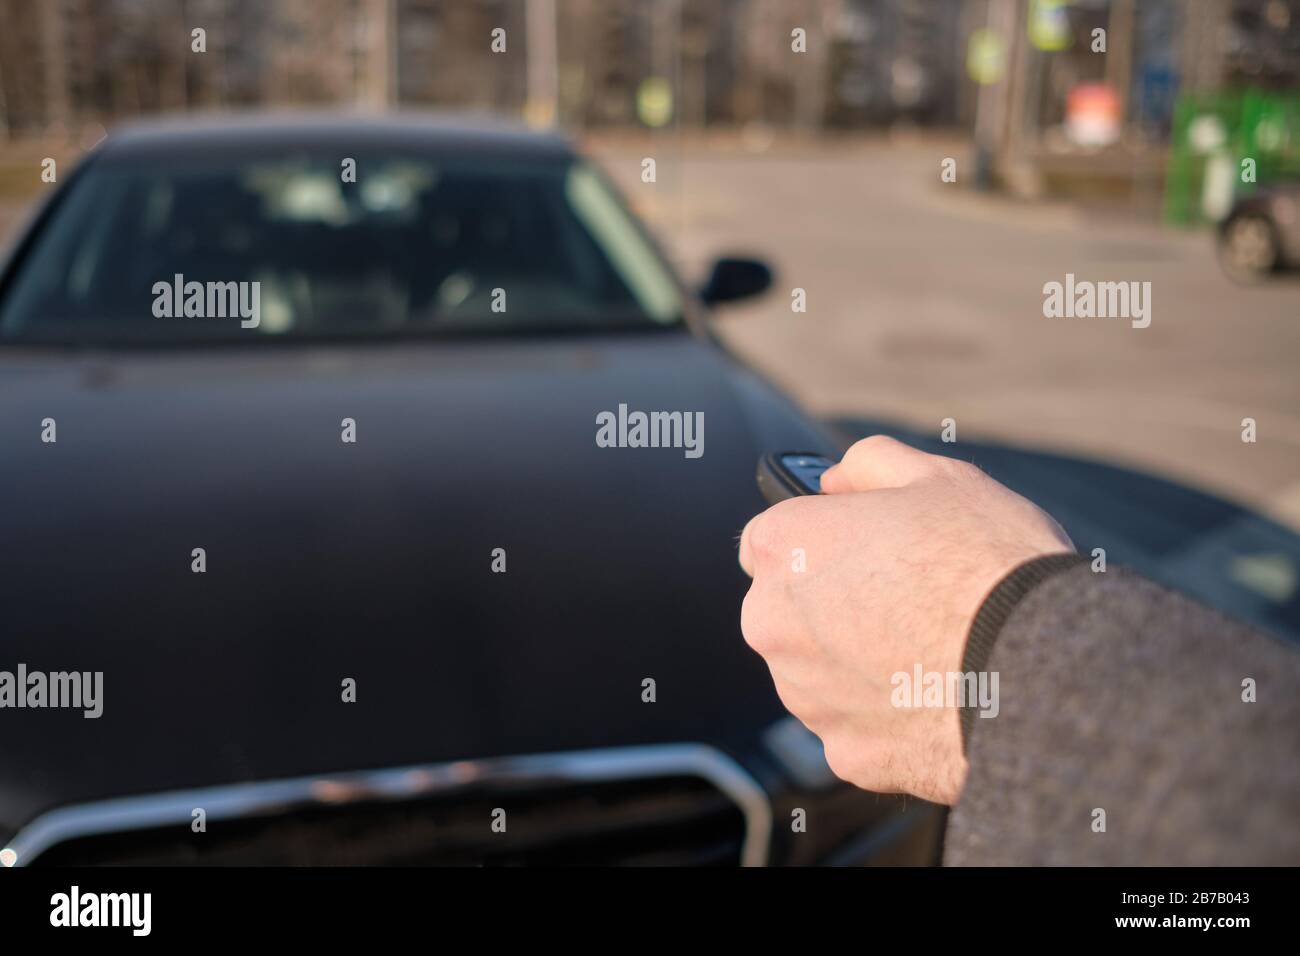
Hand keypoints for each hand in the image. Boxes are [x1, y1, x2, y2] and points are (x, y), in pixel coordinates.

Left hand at [738, 435, 1073, 804]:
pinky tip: (935, 696)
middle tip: (909, 599)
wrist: (1040, 669)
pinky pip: (857, 726)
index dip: (819, 539)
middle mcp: (774, 623)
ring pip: (819, 672)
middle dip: (834, 604)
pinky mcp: (844, 750)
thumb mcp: (937, 477)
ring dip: (856, 662)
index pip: (770, 539)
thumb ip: (868, 466)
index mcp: (784, 547)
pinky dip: (886, 715)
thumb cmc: (989, 561)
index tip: (860, 548)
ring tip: (931, 648)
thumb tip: (835, 480)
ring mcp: (805, 693)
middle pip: (789, 609)